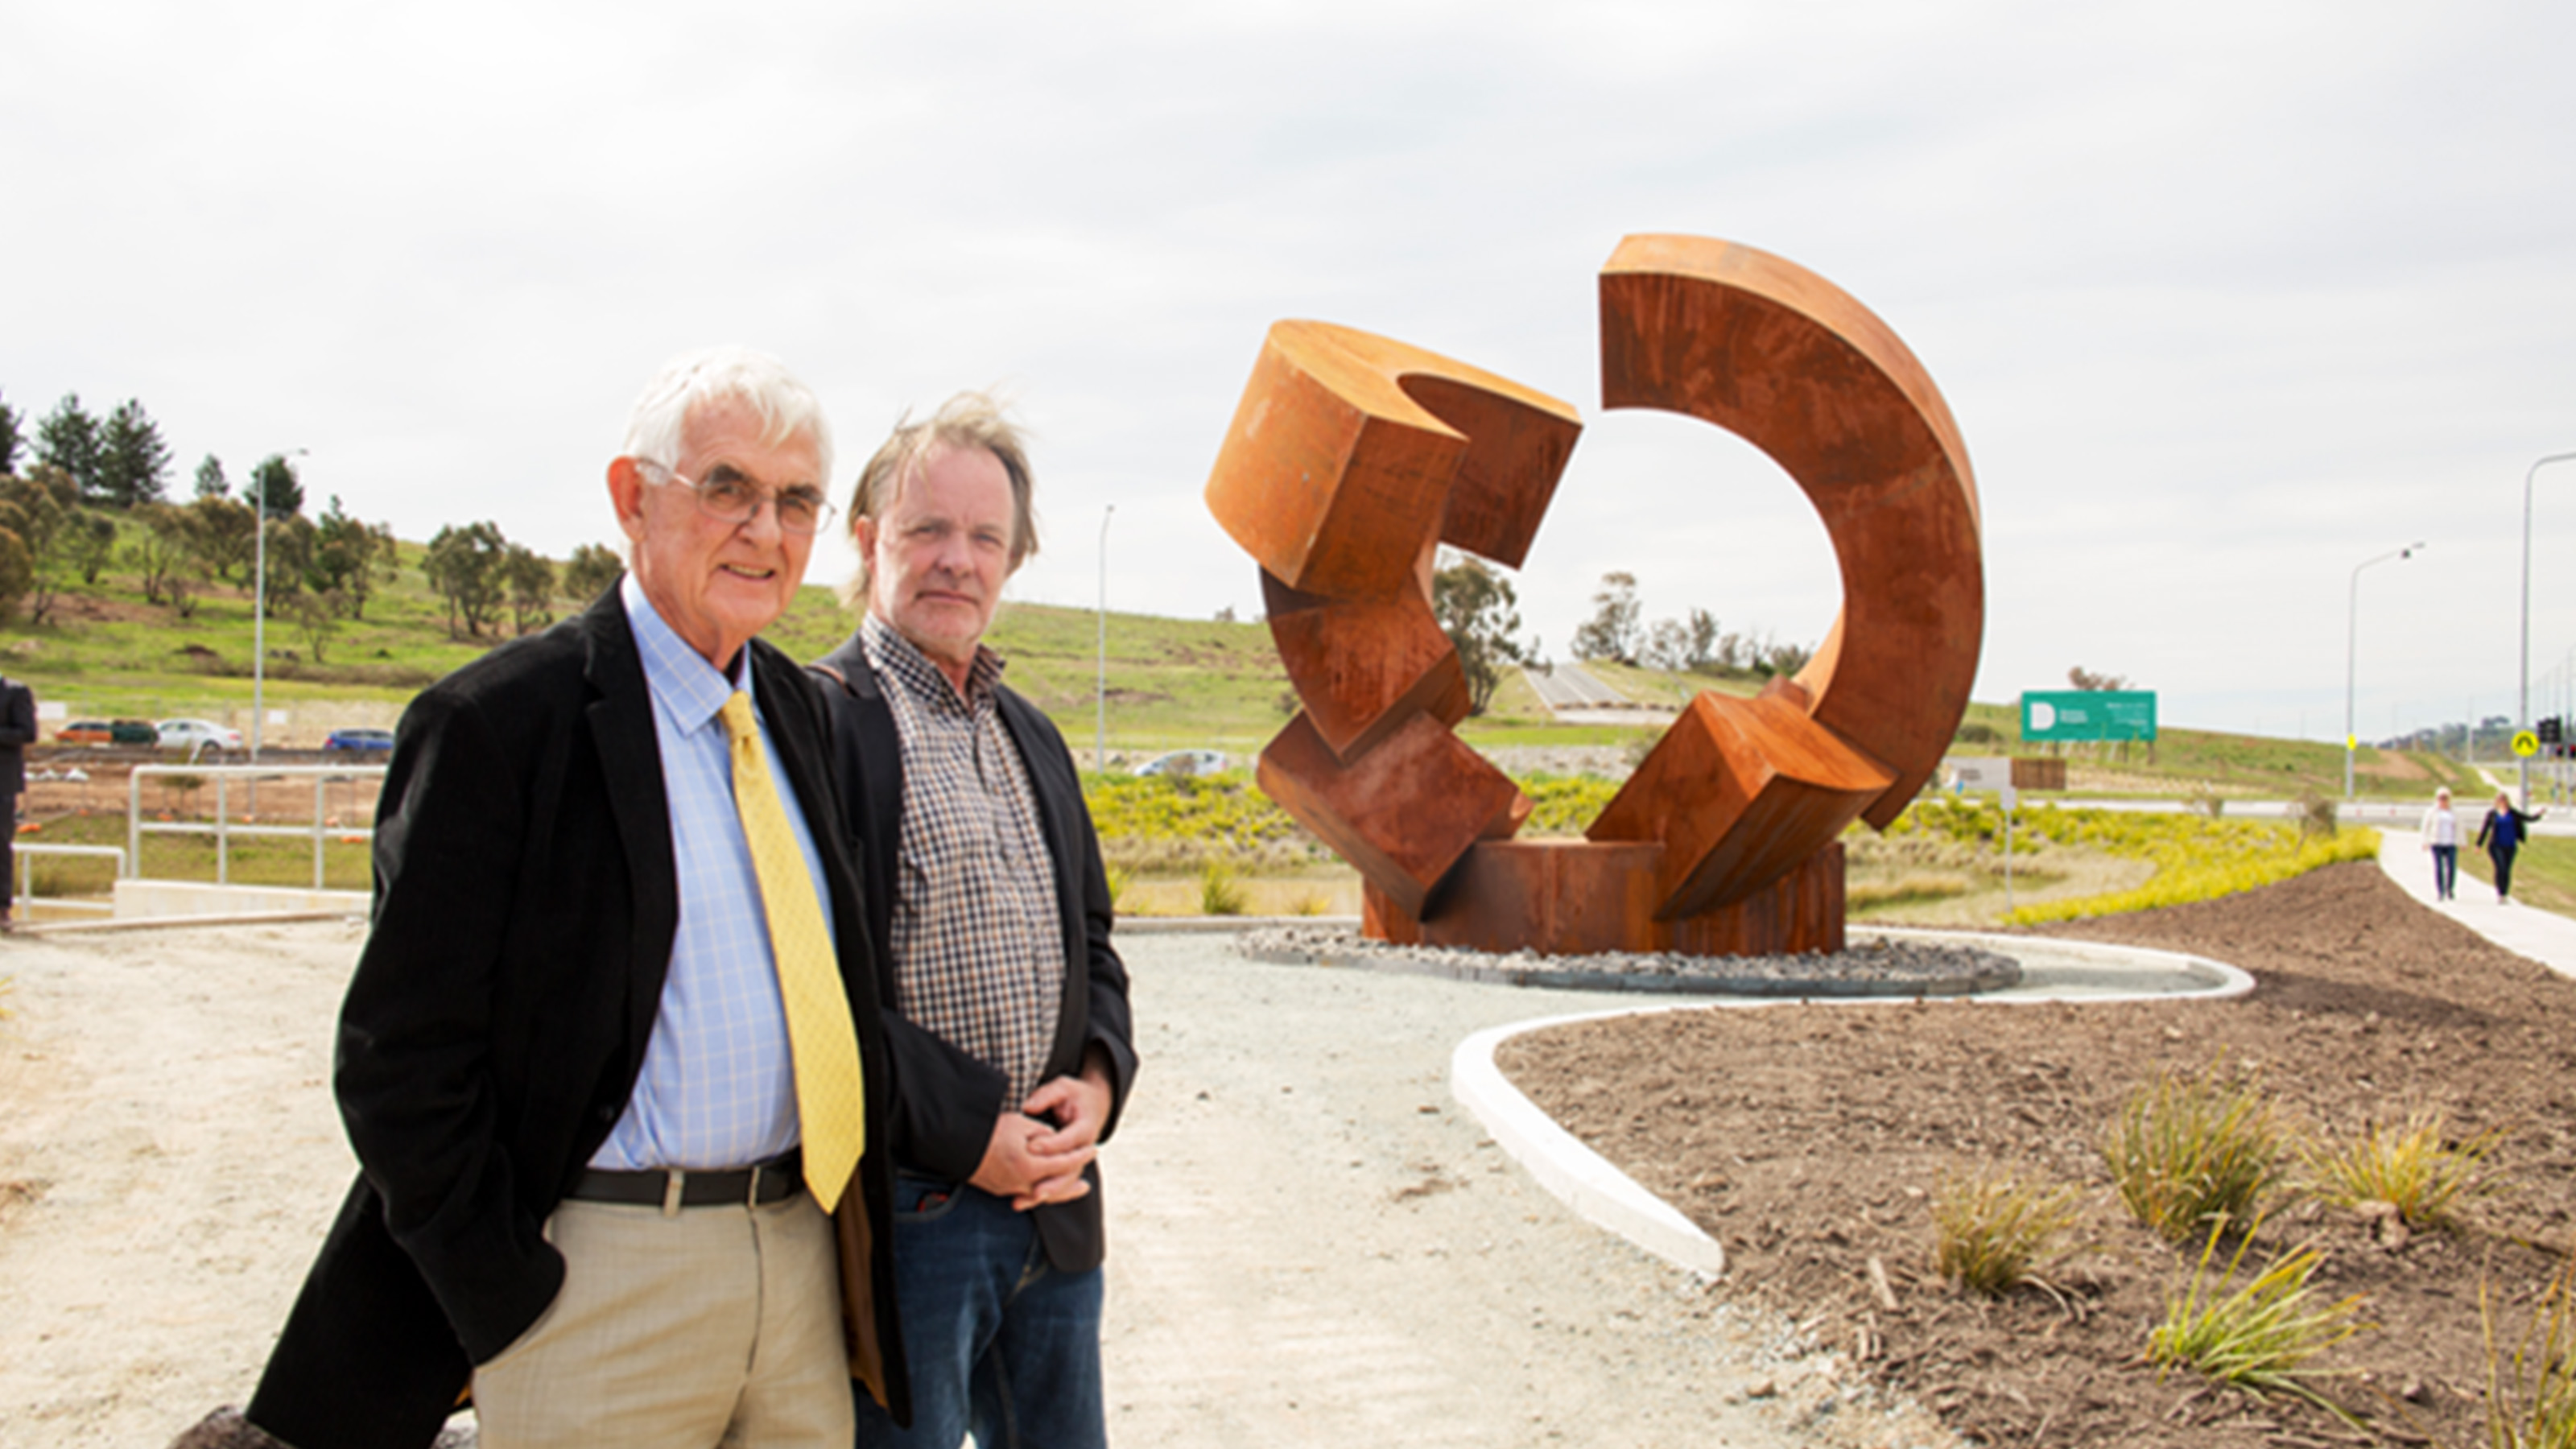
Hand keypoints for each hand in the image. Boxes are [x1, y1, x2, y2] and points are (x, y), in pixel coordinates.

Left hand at [967, 1053, 1114, 1210]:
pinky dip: (1041, 1194)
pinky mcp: (1067, 1168)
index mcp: (1085, 1128)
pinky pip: (1056, 1185)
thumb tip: (1029, 1106)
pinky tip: (1021, 1202)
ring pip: (1063, 1183)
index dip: (1050, 1145)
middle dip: (1051, 1182)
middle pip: (1070, 1170)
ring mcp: (1077, 1161)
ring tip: (1022, 1201)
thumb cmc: (1074, 1095)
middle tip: (1033, 1190)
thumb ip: (1047, 1095)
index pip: (1068, 1140)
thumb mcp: (1063, 1087)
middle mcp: (1084, 1149)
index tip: (1031, 1147)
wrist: (1092, 1105)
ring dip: (1044, 1194)